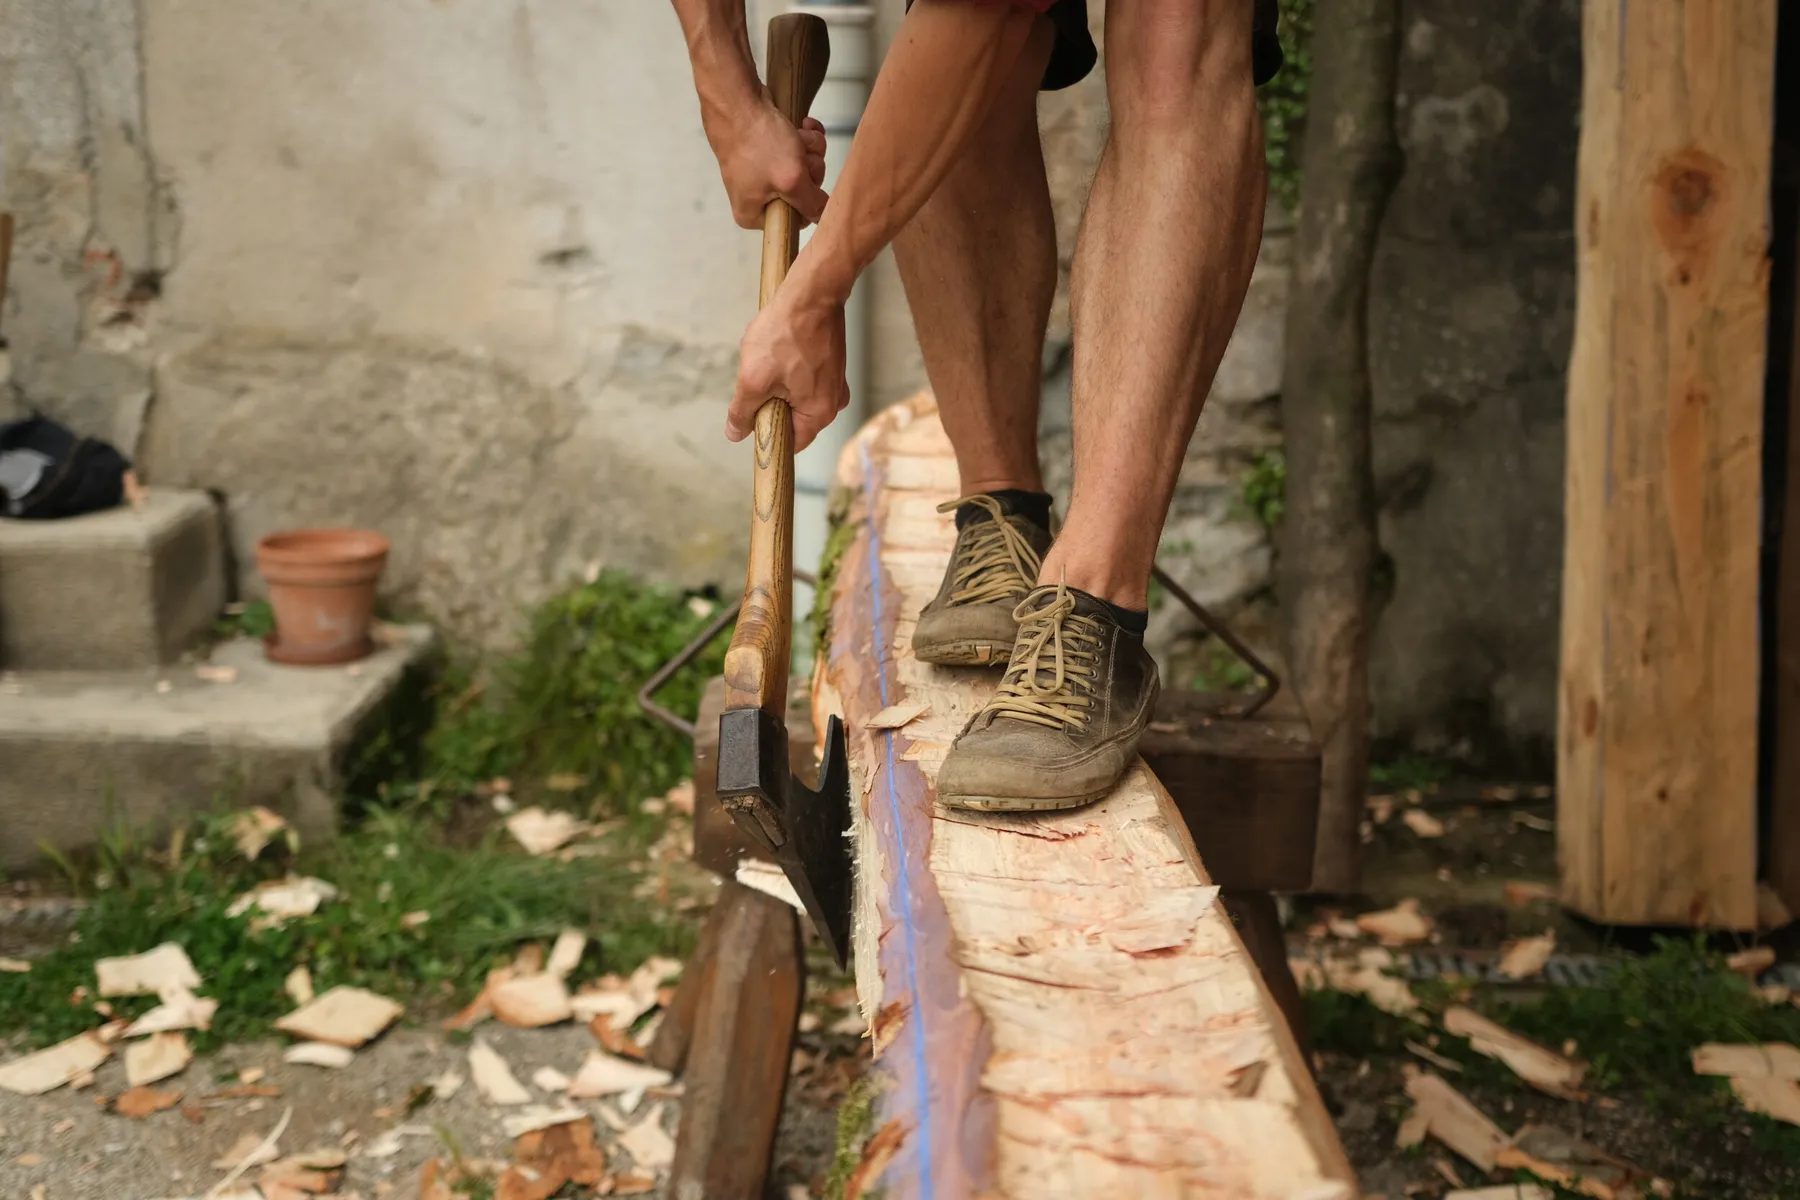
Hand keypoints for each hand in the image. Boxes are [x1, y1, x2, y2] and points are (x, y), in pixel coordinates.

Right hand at [707, 97, 828, 228]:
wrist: (737, 99)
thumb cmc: (757, 142)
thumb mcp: (791, 181)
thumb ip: (811, 204)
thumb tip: (822, 216)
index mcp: (753, 214)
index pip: (796, 220)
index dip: (808, 199)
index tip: (803, 180)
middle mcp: (756, 195)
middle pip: (804, 191)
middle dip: (809, 167)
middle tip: (798, 155)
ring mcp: (762, 171)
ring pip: (805, 166)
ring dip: (808, 148)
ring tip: (796, 135)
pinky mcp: (768, 149)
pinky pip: (799, 148)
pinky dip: (804, 136)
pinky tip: (802, 124)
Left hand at [727, 287, 848, 451]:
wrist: (812, 293)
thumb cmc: (786, 333)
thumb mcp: (753, 379)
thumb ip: (742, 412)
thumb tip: (735, 434)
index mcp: (820, 413)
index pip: (790, 442)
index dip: (766, 432)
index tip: (751, 416)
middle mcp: (834, 402)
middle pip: (791, 418)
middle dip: (769, 402)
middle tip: (759, 377)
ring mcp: (834, 382)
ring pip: (794, 396)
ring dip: (776, 382)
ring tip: (771, 356)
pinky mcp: (830, 364)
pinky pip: (802, 377)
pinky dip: (786, 367)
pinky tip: (780, 347)